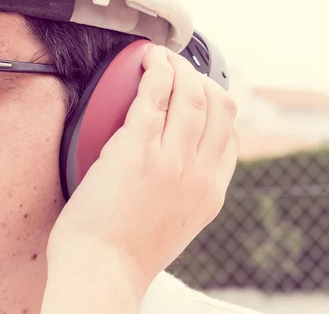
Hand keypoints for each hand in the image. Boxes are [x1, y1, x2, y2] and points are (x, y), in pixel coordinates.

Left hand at [46, 44, 238, 299]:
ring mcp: (171, 159)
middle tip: (178, 69)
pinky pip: (155, 95)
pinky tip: (147, 60)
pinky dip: (155, 70)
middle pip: (219, 107)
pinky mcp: (138, 149)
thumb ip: (180, 194)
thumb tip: (172, 171)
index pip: (230, 137)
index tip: (199, 95)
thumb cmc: (123, 252)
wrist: (100, 271)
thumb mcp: (170, 225)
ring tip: (160, 58)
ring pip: (191, 94)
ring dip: (177, 68)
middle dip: (201, 79)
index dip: (217, 108)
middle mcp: (199, 172)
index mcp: (209, 193)